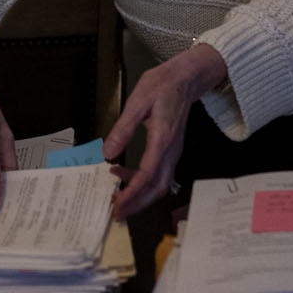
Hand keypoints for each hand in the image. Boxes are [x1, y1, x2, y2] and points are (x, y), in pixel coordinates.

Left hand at [102, 41, 229, 219]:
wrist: (186, 78)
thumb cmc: (162, 86)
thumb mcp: (137, 102)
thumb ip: (122, 129)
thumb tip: (106, 153)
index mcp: (162, 139)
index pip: (147, 175)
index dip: (132, 194)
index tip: (118, 206)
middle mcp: (171, 150)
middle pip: (157, 188)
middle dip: (137, 204)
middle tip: (117, 214)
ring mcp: (173, 152)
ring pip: (159, 184)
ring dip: (140, 195)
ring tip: (117, 198)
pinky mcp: (170, 150)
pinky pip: (158, 173)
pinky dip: (142, 181)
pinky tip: (121, 173)